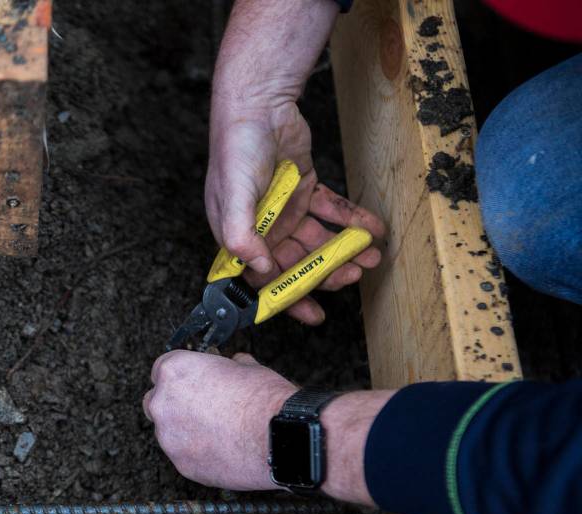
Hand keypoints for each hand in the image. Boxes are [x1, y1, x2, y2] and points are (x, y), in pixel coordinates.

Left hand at [143, 350, 388, 504]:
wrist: (280, 437)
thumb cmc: (264, 400)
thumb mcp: (247, 367)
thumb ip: (228, 366)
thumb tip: (233, 364)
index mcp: (175, 371)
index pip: (162, 370)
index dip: (182, 377)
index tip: (194, 383)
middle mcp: (163, 403)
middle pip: (157, 401)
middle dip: (176, 404)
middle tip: (203, 408)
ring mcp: (169, 437)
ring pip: (169, 432)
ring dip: (186, 430)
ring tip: (218, 431)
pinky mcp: (182, 465)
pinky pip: (184, 455)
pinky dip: (197, 453)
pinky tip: (221, 449)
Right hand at [206, 0, 385, 324]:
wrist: (257, 105)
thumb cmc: (236, 151)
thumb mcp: (233, 196)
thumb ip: (241, 235)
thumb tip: (261, 269)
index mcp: (240, 237)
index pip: (263, 279)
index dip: (287, 300)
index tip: (313, 316)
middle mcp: (263, 228)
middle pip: (297, 263)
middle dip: (325, 274)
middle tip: (352, 277)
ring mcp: (286, 210)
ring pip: (318, 241)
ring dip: (343, 252)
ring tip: (369, 258)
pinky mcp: (306, 190)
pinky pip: (332, 212)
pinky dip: (353, 222)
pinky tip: (374, 231)